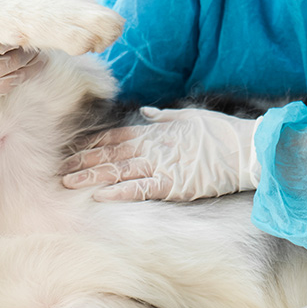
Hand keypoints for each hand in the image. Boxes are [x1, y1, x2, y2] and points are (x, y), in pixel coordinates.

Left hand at [60, 106, 261, 201]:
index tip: (75, 150)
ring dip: (92, 176)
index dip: (93, 143)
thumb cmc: (221, 132)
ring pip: (118, 170)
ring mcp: (161, 165)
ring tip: (69, 182)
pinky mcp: (172, 184)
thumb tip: (145, 111)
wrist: (245, 150)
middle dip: (84, 161)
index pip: (116, 136)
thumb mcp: (190, 116)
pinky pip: (140, 189)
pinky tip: (100, 196)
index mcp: (156, 131)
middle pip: (110, 153)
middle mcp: (153, 147)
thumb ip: (163, 116)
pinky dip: (119, 192)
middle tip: (61, 169)